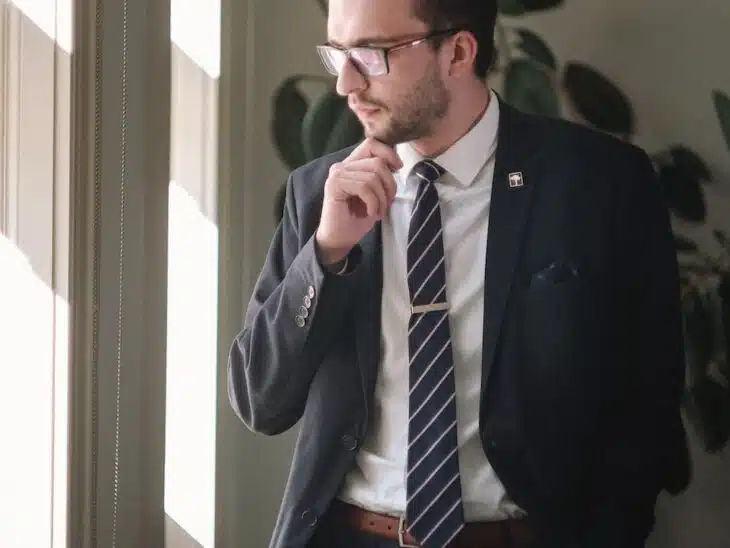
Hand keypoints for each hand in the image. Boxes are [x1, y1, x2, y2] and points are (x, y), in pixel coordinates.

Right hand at [316, 138, 401, 264]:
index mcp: (352, 164)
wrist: (339, 239)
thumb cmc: (357, 218)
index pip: (372, 144)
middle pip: (377, 162)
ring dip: (382, 199)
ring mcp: (337, 174)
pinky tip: (371, 214)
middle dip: (390, 185)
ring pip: (373, 177)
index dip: (389, 153)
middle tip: (388, 204)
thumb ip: (381, 175)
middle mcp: (342, 165)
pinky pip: (364, 187)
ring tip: (379, 212)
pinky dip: (373, 203)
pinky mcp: (334, 185)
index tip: (398, 169)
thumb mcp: (376, 193)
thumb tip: (396, 163)